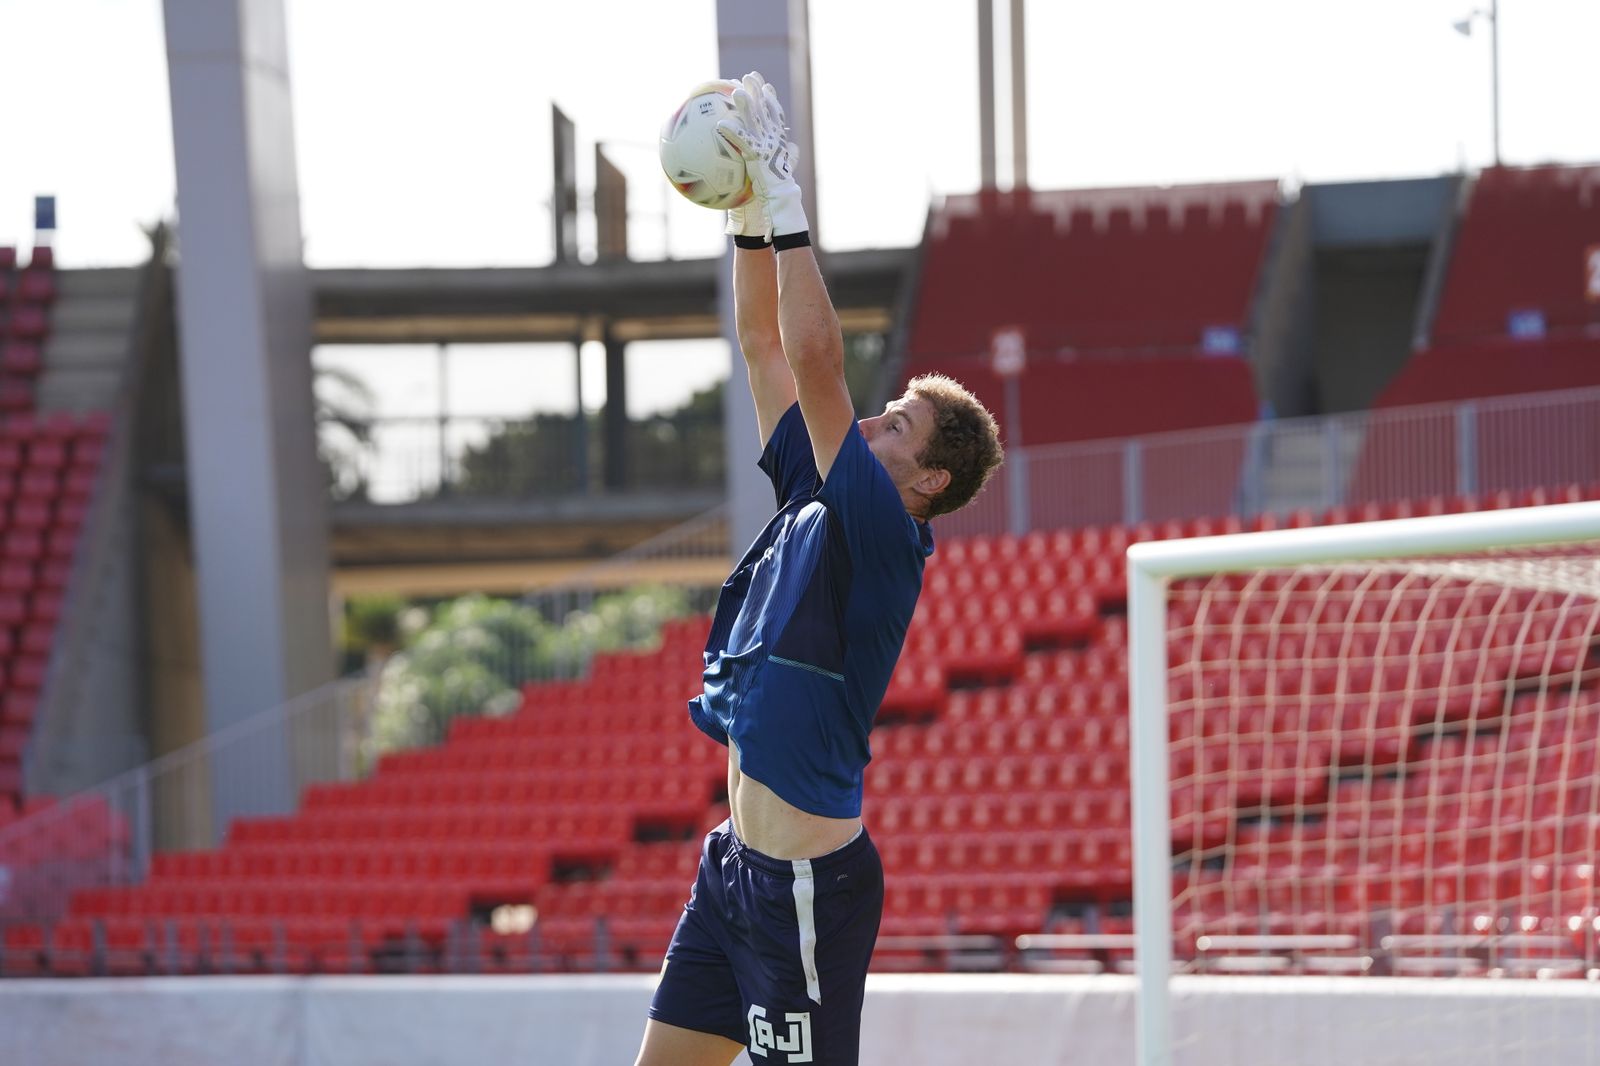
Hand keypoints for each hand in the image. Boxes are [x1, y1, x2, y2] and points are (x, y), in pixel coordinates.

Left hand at [716, 71, 808, 237]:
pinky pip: (742, 142)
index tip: (763, 83)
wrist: (781, 201)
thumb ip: (774, 160)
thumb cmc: (777, 190)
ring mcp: (767, 146)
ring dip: (746, 105)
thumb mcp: (776, 171)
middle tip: (749, 75)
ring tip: (735, 91)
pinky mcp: (758, 157)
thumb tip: (779, 156)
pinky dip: (733, 132)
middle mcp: (774, 138)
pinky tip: (721, 124)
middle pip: (766, 109)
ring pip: (755, 121)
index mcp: (779, 139)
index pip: (775, 112)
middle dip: (758, 91)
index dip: (769, 97)